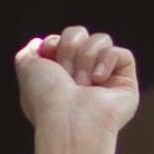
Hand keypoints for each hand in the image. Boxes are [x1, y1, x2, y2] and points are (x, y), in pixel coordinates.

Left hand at [16, 29, 139, 153]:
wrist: (67, 119)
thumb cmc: (46, 98)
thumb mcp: (26, 67)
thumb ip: (29, 53)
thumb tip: (40, 43)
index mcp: (62, 74)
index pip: (64, 38)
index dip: (55, 41)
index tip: (48, 53)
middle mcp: (84, 75)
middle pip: (81, 33)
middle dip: (70, 48)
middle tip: (67, 75)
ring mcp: (107, 80)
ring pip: (102, 40)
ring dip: (86, 57)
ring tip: (82, 84)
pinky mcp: (126, 85)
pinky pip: (123, 54)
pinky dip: (108, 61)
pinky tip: (98, 81)